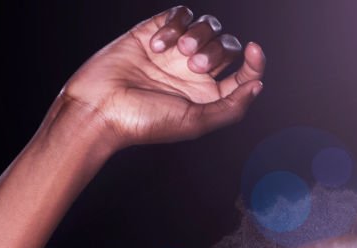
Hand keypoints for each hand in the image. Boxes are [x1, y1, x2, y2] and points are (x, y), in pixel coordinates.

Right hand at [60, 6, 264, 148]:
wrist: (98, 108)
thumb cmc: (142, 122)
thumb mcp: (194, 123)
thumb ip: (231, 107)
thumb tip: (258, 85)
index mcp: (206, 97)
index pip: (244, 74)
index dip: (255, 61)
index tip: (254, 50)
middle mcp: (193, 74)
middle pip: (227, 46)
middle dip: (215, 49)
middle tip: (192, 64)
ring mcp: (174, 52)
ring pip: (207, 26)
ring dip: (197, 33)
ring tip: (175, 50)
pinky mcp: (153, 32)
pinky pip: (179, 14)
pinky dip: (174, 23)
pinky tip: (157, 44)